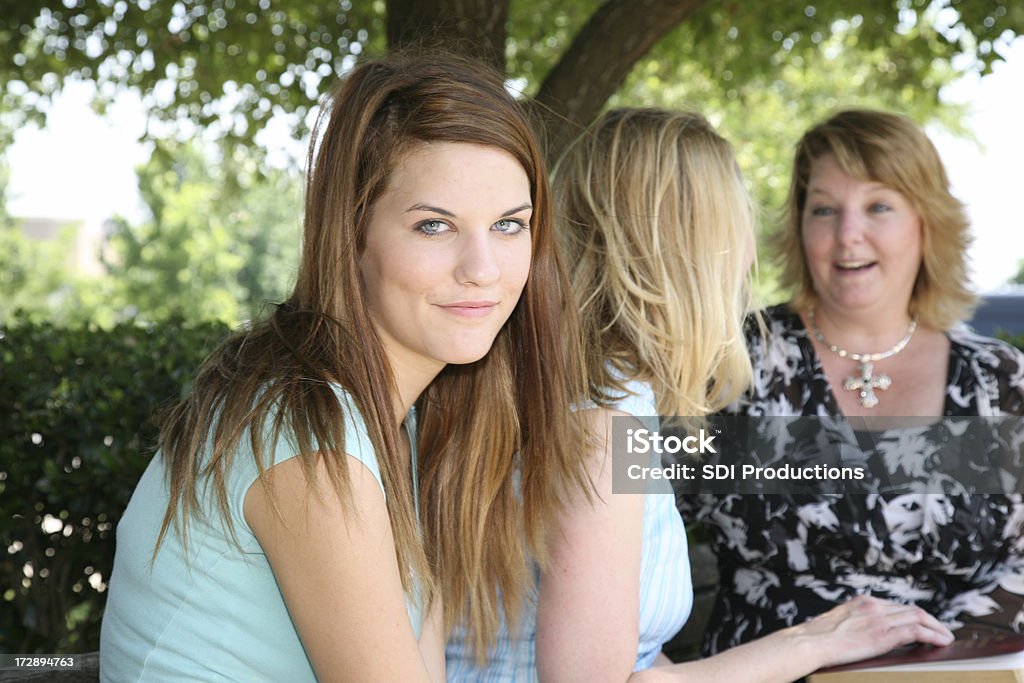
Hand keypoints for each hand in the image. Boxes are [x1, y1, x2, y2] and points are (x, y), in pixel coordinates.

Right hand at [794, 595, 953, 668]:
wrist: (809, 642)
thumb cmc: (817, 638)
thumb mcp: (837, 623)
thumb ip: (853, 624)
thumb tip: (856, 633)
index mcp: (862, 602)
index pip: (897, 606)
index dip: (914, 615)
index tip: (923, 623)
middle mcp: (873, 606)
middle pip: (911, 609)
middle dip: (931, 620)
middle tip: (942, 630)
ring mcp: (879, 619)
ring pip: (918, 617)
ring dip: (937, 627)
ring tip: (946, 637)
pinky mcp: (883, 635)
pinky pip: (915, 632)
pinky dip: (932, 635)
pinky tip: (941, 642)